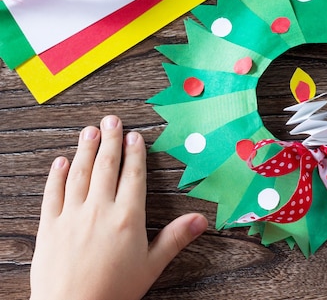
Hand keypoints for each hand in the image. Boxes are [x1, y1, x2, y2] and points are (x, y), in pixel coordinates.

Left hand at [30, 115, 207, 299]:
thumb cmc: (114, 290)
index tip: (134, 136)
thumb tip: (201, 220)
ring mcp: (72, 216)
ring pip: (79, 174)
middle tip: (111, 120)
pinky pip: (53, 193)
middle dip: (109, 141)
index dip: (134, 153)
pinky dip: (56, 175)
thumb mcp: (151, 265)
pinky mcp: (49, 226)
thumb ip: (175, 238)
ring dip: (85, 149)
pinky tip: (61, 161)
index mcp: (126, 217)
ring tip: (89, 131)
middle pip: (105, 167)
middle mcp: (99, 210)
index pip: (132, 176)